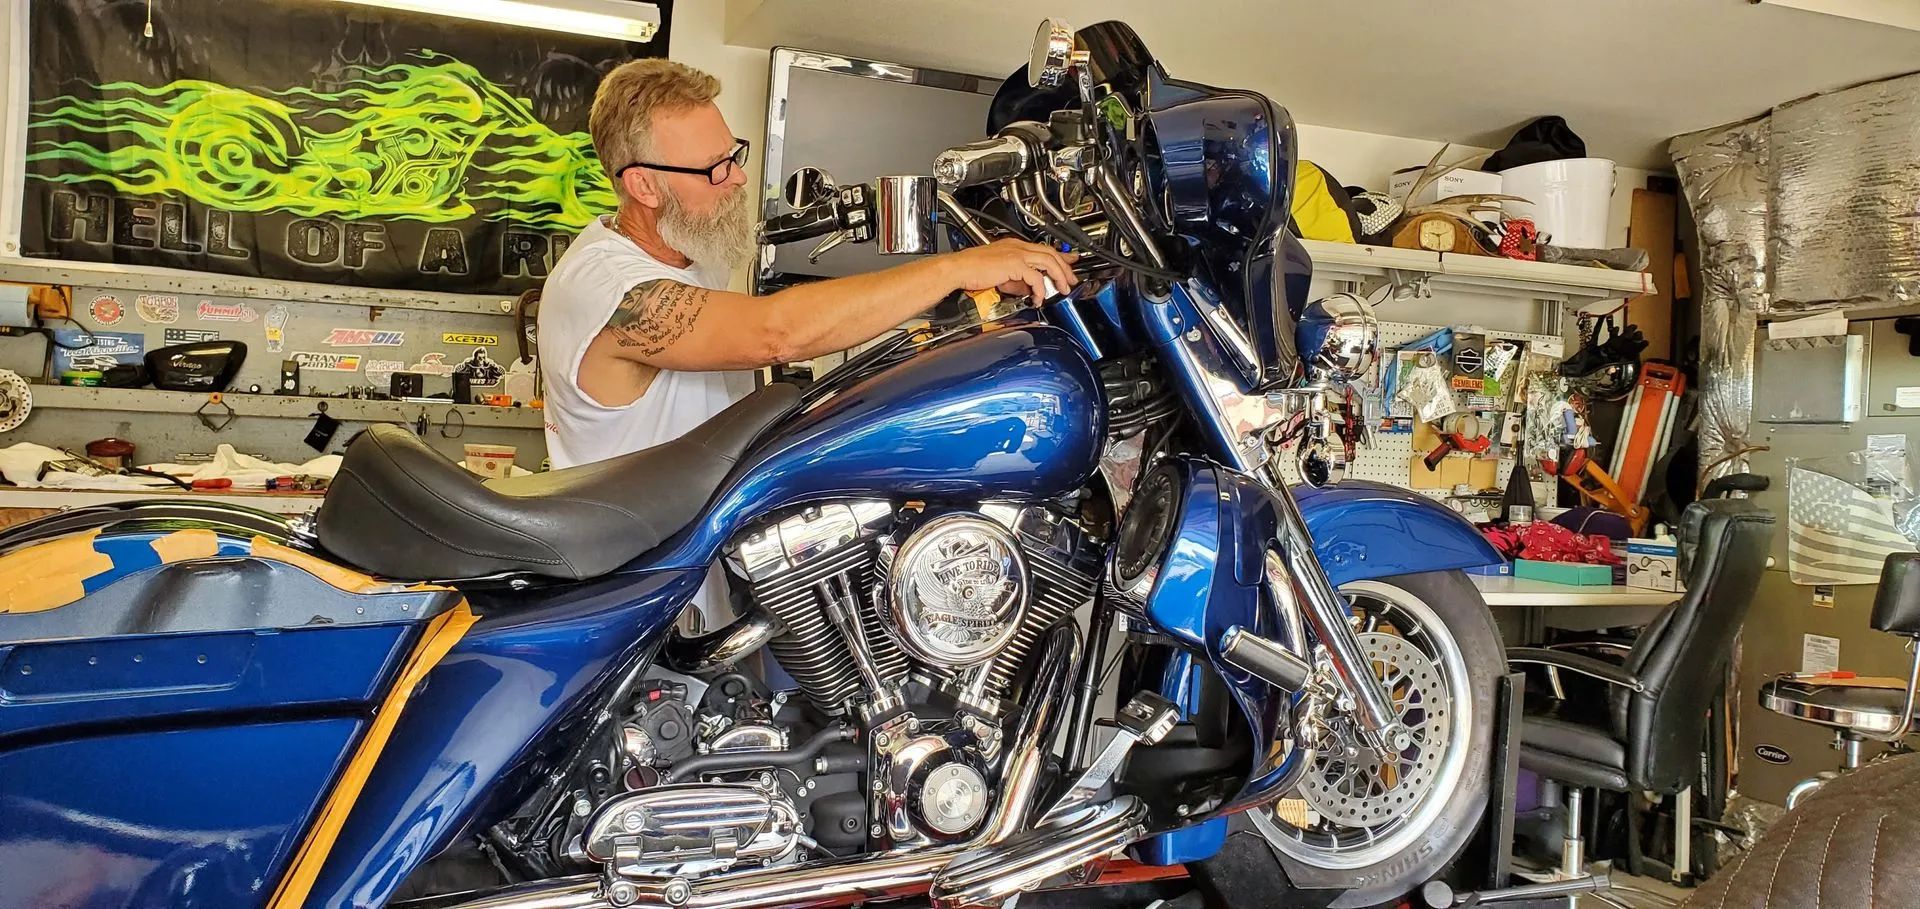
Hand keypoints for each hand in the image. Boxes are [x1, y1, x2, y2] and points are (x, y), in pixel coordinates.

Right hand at [940, 238, 1078, 301]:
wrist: (958, 269)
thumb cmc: (971, 271)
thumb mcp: (1000, 274)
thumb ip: (1016, 279)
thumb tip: (1029, 288)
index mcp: (1013, 246)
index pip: (1043, 249)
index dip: (1059, 256)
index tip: (1069, 262)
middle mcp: (1017, 247)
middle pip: (1050, 253)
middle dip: (1064, 267)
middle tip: (1071, 280)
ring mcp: (1016, 254)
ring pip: (1048, 261)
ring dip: (1059, 276)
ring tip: (1063, 289)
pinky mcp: (1014, 264)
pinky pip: (1035, 277)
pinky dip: (1040, 288)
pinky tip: (1038, 297)